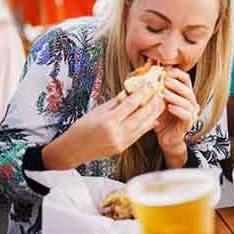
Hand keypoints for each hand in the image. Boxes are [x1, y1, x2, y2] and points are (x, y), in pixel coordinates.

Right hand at [42, 85, 163, 169]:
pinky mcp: (123, 148)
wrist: (72, 150)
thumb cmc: (82, 128)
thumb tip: (132, 91)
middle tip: (160, 92)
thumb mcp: (98, 110)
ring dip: (154, 113)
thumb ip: (117, 102)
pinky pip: (140, 134)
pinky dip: (148, 125)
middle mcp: (117, 133)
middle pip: (142, 115)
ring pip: (144, 126)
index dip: (143, 93)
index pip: (131, 104)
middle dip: (153, 103)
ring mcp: (121, 142)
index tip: (150, 84)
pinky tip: (154, 117)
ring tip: (160, 103)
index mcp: (108, 122)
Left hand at [154, 68, 198, 154]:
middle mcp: (191, 102)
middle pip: (187, 89)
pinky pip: (187, 115)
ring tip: (164, 94)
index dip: (176, 73)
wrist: (166, 138)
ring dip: (175, 96)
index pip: (185, 78)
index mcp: (185, 94)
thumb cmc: (162, 118)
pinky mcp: (189, 124)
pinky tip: (169, 107)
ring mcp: (192, 113)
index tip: (163, 71)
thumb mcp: (158, 101)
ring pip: (187, 102)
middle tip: (164, 80)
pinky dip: (178, 110)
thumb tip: (144, 74)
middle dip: (175, 84)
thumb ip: (156, 89)